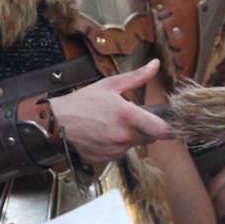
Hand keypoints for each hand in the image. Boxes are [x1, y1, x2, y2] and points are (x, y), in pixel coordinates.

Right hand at [52, 60, 170, 163]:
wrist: (57, 123)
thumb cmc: (81, 103)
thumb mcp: (110, 84)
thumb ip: (137, 77)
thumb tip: (155, 65)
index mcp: (128, 116)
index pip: (162, 130)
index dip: (168, 126)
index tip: (167, 121)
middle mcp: (124, 136)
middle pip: (150, 137)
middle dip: (145, 127)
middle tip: (129, 117)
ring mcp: (116, 150)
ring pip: (135, 144)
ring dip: (130, 136)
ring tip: (111, 124)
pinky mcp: (107, 159)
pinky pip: (121, 152)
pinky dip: (117, 144)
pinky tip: (104, 134)